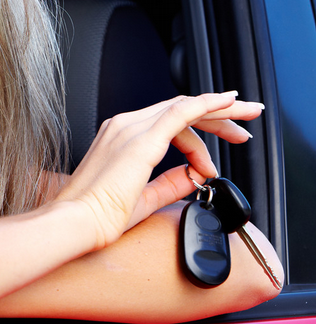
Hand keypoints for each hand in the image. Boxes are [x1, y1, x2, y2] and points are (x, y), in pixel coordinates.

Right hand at [59, 92, 262, 249]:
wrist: (77, 221)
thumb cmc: (97, 215)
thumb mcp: (145, 197)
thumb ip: (171, 182)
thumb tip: (195, 175)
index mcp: (119, 137)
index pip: (168, 123)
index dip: (200, 135)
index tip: (218, 151)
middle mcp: (124, 126)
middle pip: (181, 109)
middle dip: (217, 115)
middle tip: (244, 125)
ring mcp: (131, 128)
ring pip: (186, 108)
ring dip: (220, 112)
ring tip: (246, 122)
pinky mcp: (142, 138)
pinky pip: (181, 112)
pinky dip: (207, 104)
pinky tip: (228, 102)